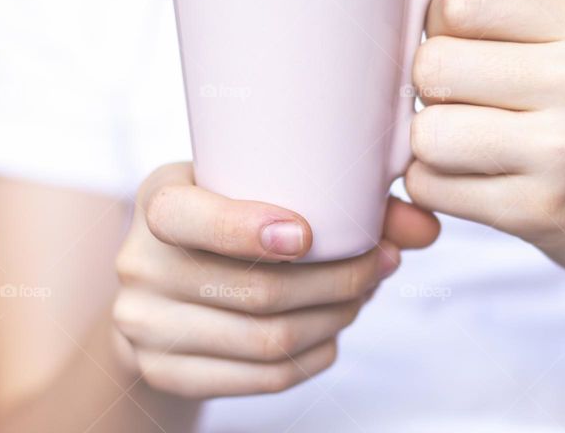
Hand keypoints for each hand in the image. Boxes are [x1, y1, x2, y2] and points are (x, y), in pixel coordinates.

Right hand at [112, 162, 438, 398]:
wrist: (166, 279)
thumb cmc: (231, 214)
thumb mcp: (262, 186)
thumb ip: (342, 197)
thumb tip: (425, 227)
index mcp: (158, 201)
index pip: (185, 217)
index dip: (247, 230)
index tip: (306, 234)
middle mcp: (139, 264)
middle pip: (253, 292)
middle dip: (336, 280)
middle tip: (379, 263)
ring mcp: (144, 326)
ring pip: (266, 340)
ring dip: (334, 319)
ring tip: (362, 294)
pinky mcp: (165, 373)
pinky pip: (261, 378)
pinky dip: (314, 356)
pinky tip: (333, 332)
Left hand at [405, 0, 564, 301]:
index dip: (439, 23)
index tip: (463, 45)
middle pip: (432, 66)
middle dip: (430, 88)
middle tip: (464, 102)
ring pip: (425, 134)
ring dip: (430, 143)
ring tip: (469, 143)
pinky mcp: (540, 211)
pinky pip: (432, 188)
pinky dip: (437, 186)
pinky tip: (476, 180)